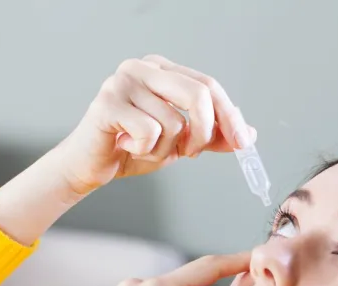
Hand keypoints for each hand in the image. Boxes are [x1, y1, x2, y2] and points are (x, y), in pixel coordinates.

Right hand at [56, 55, 256, 194]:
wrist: (90, 167)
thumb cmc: (132, 149)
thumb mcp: (179, 143)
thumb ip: (211, 136)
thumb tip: (247, 135)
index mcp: (162, 69)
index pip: (208, 85)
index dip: (229, 115)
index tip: (242, 142)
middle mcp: (142, 67)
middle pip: (198, 93)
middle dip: (204, 132)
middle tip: (191, 153)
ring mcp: (122, 81)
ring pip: (174, 122)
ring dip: (166, 149)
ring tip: (144, 149)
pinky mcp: (107, 103)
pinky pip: (150, 132)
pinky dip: (145, 150)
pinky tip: (126, 146)